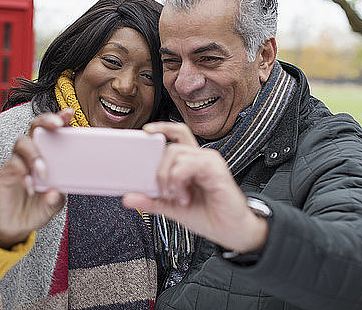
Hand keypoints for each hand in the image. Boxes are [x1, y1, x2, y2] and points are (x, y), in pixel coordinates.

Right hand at [0, 109, 73, 248]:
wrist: (16, 225)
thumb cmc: (39, 207)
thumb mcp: (54, 205)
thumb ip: (57, 199)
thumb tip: (56, 192)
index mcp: (49, 154)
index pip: (54, 131)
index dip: (60, 119)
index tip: (69, 113)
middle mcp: (33, 152)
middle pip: (35, 126)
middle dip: (45, 121)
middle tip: (56, 125)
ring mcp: (18, 160)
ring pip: (22, 142)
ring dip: (34, 154)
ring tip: (43, 172)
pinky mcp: (6, 171)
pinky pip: (12, 164)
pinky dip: (22, 173)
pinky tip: (30, 186)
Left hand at [122, 122, 267, 252]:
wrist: (232, 231)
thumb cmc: (209, 216)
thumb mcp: (172, 209)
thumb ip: (152, 201)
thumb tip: (129, 198)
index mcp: (191, 163)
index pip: (176, 135)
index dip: (161, 129)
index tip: (145, 132)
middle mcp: (201, 158)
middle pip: (171, 146)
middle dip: (159, 169)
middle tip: (161, 190)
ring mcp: (209, 162)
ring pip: (177, 153)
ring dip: (168, 176)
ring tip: (175, 196)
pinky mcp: (216, 170)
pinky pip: (189, 164)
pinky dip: (179, 179)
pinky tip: (184, 196)